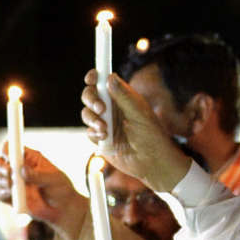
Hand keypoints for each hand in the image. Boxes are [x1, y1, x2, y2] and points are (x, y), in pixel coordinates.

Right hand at [0, 146, 86, 229]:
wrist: (62, 209)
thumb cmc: (61, 189)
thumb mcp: (54, 179)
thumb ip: (38, 175)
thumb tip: (22, 170)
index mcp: (30, 158)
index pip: (14, 148)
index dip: (8, 149)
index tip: (9, 155)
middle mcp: (18, 169)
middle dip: (1, 166)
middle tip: (10, 172)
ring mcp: (13, 183)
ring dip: (1, 180)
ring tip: (13, 185)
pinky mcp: (10, 197)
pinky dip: (2, 194)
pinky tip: (11, 195)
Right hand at [80, 70, 190, 191]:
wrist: (151, 162)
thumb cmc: (152, 136)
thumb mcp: (140, 114)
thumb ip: (124, 97)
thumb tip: (110, 77)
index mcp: (123, 98)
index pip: (105, 82)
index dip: (95, 77)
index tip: (92, 78)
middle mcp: (112, 108)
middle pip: (90, 95)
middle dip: (91, 98)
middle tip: (101, 107)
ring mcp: (105, 123)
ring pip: (87, 113)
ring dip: (92, 118)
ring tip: (105, 128)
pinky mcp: (101, 139)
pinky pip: (89, 131)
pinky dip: (94, 132)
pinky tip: (105, 137)